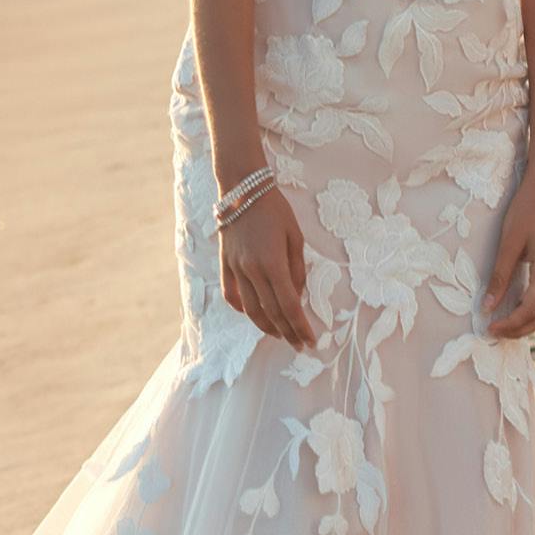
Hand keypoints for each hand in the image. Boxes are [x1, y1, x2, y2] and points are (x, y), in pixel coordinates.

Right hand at [218, 187, 318, 351]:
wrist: (242, 189)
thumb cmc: (275, 210)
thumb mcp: (295, 237)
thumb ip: (297, 269)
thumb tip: (297, 296)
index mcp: (273, 263)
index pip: (290, 306)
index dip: (300, 327)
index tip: (310, 340)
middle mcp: (252, 271)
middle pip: (272, 312)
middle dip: (287, 332)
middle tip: (299, 344)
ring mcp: (236, 269)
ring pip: (250, 309)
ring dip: (266, 326)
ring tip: (279, 335)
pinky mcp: (225, 265)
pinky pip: (232, 295)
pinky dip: (242, 309)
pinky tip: (253, 315)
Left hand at [482, 183, 534, 338]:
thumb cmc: (525, 211)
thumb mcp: (508, 242)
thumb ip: (499, 276)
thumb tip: (486, 306)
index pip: (530, 308)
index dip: (510, 323)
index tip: (489, 329)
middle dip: (520, 329)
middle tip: (495, 333)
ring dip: (529, 323)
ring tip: (505, 326)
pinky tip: (516, 310)